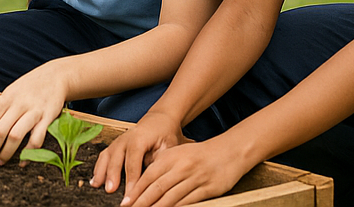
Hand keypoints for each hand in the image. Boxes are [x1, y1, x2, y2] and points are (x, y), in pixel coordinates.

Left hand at [0, 63, 69, 166]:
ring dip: (6, 153)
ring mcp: (33, 111)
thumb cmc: (29, 87)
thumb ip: (0, 109)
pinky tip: (23, 162)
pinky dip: (29, 153)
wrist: (55, 76)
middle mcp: (17, 104)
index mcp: (5, 98)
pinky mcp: (48, 117)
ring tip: (0, 162)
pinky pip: (36, 138)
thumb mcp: (10, 92)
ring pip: (15, 136)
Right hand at [91, 112, 186, 200]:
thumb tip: (152, 179)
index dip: (131, 181)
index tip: (131, 195)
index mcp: (139, 140)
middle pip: (116, 159)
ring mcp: (117, 141)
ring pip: (106, 157)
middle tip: (110, 191)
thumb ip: (159, 161)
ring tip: (96, 185)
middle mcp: (125, 139)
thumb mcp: (168, 147)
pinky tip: (95, 180)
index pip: (133, 163)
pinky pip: (103, 156)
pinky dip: (98, 168)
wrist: (159, 120)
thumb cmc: (165, 135)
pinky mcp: (114, 145)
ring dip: (101, 172)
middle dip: (112, 176)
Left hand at [105, 139, 250, 206]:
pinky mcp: (208, 189)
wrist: (228, 152)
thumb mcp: (177, 153)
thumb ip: (160, 166)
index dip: (136, 191)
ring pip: (171, 198)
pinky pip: (189, 202)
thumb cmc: (198, 154)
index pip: (149, 177)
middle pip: (157, 189)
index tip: (126, 202)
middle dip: (142, 202)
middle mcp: (181, 168)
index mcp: (171, 157)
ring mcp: (195, 179)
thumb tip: (142, 182)